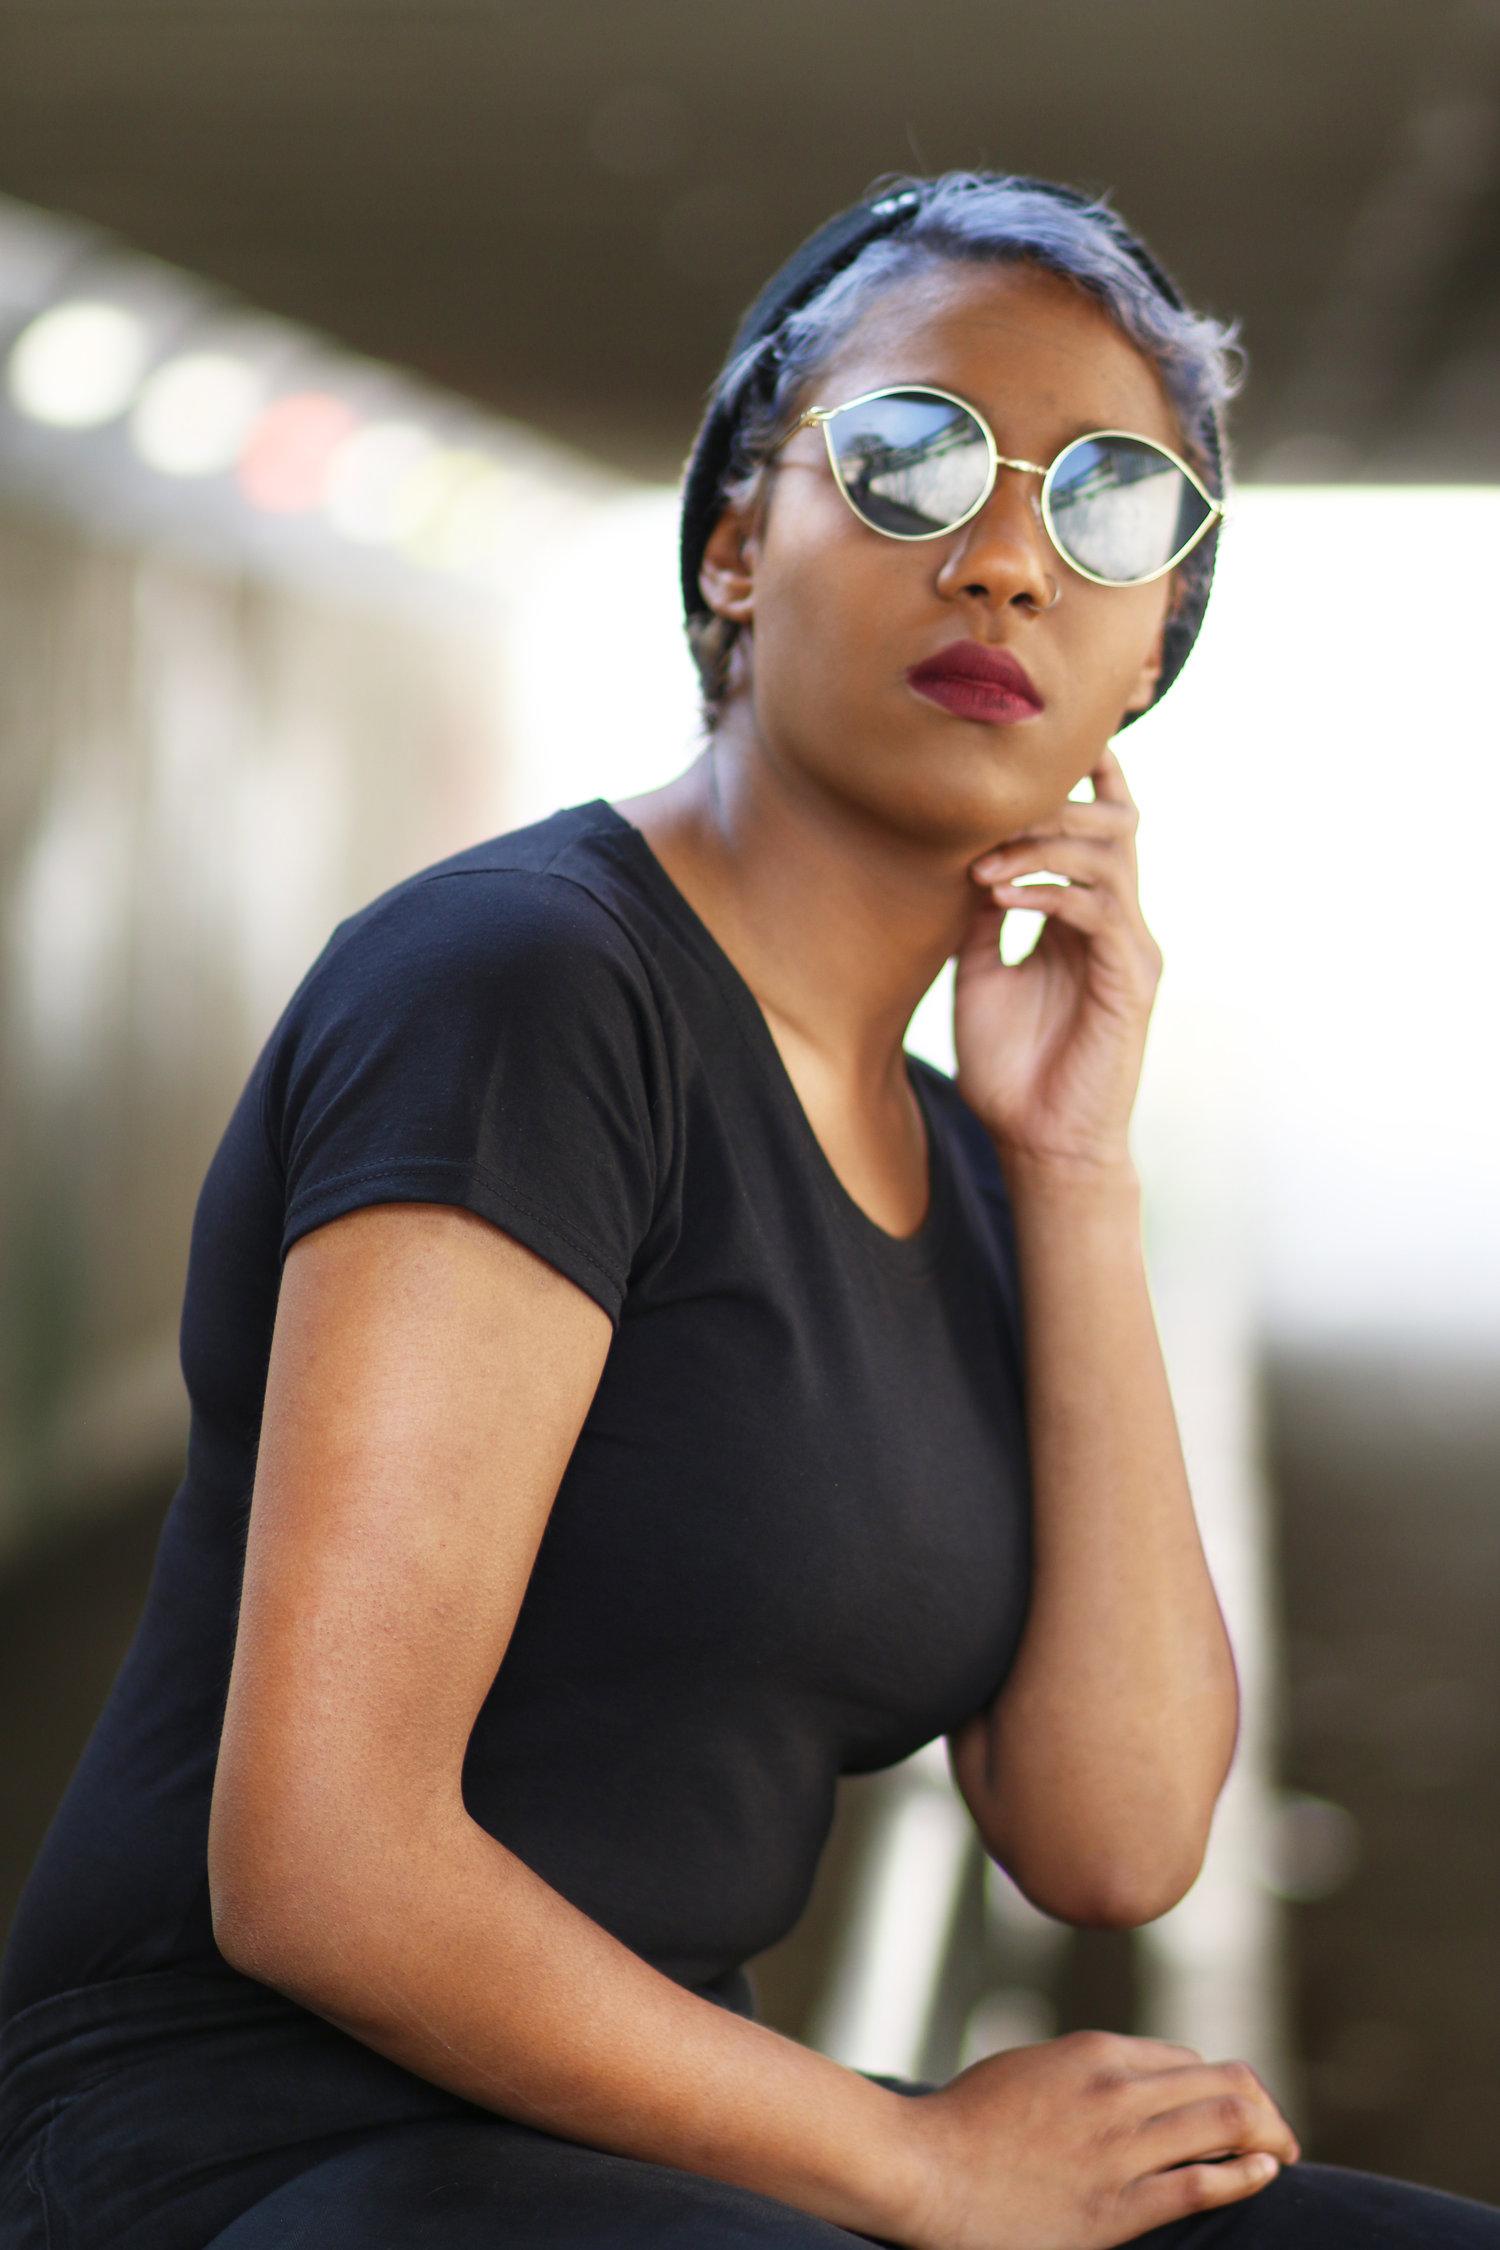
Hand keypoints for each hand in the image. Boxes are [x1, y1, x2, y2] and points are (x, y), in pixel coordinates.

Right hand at [899, 2029, 1301, 2249]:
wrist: (925, 2171)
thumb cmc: (965, 2122)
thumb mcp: (1029, 2069)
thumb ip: (1081, 2071)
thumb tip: (1126, 2080)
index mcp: (1093, 2054)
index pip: (1187, 2060)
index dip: (1221, 2085)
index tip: (1234, 2112)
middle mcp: (1116, 2092)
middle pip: (1221, 2083)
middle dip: (1262, 2107)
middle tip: (1279, 2135)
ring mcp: (1118, 2149)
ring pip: (1224, 2124)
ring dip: (1267, 2137)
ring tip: (1284, 2156)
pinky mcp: (1114, 2208)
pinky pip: (1200, 2182)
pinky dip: (1244, 2175)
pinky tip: (1264, 2175)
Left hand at [953, 746, 1161, 1176]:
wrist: (1040, 1146)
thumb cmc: (1012, 1070)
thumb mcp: (979, 975)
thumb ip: (979, 915)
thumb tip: (959, 857)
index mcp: (1087, 917)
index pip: (1101, 825)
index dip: (1083, 777)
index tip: (1029, 746)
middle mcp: (1118, 923)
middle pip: (1112, 820)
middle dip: (1048, 804)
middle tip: (984, 814)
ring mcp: (1131, 948)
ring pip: (1110, 853)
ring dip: (1041, 846)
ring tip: (983, 866)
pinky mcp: (1131, 981)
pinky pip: (1100, 910)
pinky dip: (1049, 893)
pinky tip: (1001, 897)